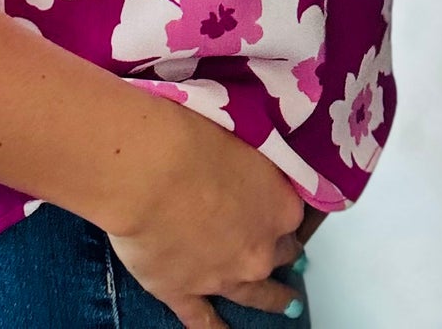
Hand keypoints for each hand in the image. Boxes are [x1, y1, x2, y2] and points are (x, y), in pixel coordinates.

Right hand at [100, 96, 306, 328]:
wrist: (149, 169)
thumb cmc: (193, 135)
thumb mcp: (240, 131)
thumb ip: (253, 155)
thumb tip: (252, 154)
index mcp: (279, 205)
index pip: (292, 210)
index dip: (282, 206)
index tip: (277, 204)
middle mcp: (260, 247)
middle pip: (279, 253)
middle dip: (280, 251)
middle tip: (287, 255)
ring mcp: (223, 276)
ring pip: (255, 294)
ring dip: (272, 300)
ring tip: (286, 306)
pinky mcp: (183, 291)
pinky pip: (203, 320)